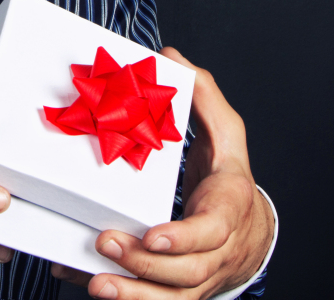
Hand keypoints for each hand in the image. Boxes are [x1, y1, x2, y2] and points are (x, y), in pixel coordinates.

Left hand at [51, 48, 273, 298]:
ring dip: (133, 295)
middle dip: (146, 263)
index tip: (154, 233)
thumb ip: (202, 96)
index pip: (212, 231)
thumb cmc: (229, 178)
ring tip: (96, 283)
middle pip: (186, 272)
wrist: (252, 231)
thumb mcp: (226, 133)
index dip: (184, 237)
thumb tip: (169, 57)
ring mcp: (199, 279)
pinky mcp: (179, 293)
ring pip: (171, 299)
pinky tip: (81, 281)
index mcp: (229, 210)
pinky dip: (120, 298)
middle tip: (105, 243)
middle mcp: (217, 253)